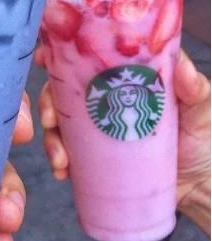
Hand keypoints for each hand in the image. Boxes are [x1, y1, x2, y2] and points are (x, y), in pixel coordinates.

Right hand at [37, 49, 210, 234]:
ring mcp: (96, 127)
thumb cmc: (202, 138)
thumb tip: (181, 69)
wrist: (201, 185)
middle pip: (61, 90)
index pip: (84, 58)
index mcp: (120, 77)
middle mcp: (102, 97)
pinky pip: (66, 151)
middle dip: (46, 103)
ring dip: (50, 138)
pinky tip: (62, 171)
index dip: (59, 55)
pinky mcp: (94, 155)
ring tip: (60, 159)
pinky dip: (58, 159)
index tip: (43, 58)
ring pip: (59, 122)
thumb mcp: (200, 108)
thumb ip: (194, 87)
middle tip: (48, 120)